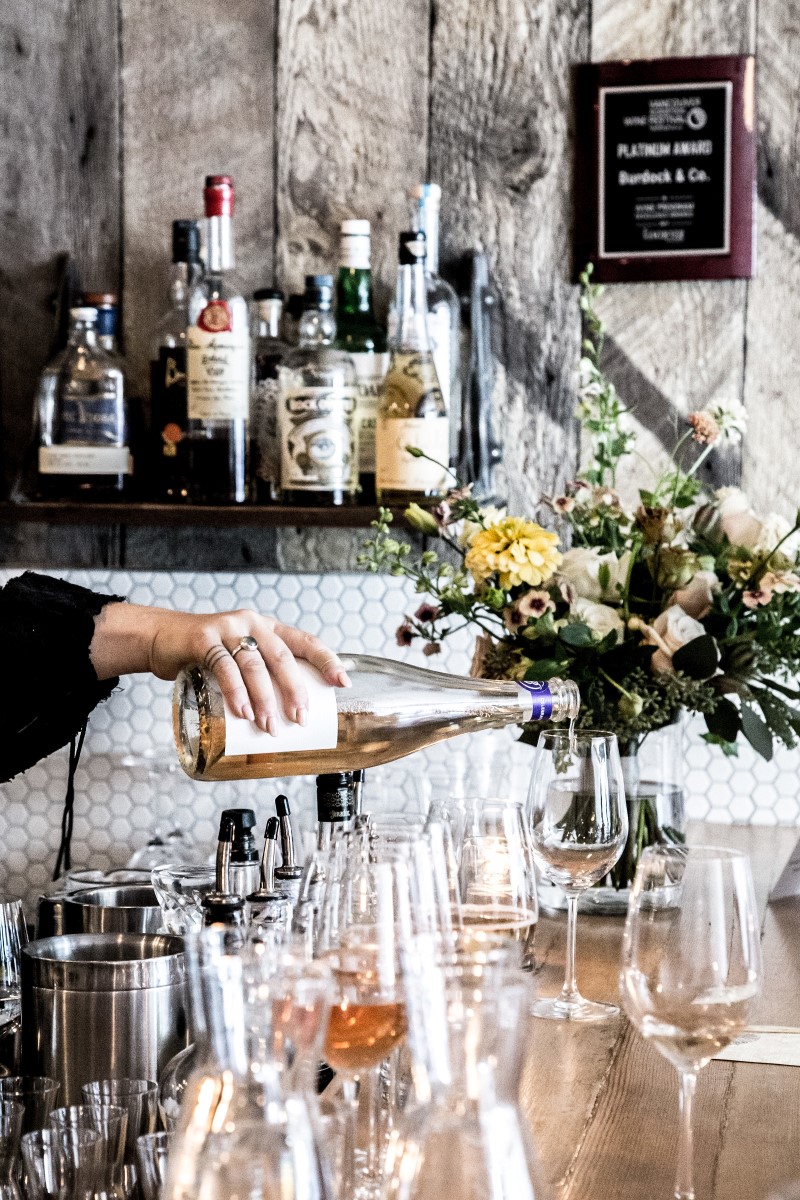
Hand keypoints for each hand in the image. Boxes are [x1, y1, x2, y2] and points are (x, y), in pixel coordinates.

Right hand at [91, 604, 350, 732]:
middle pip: (281, 657)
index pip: (304, 641)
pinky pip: (223, 665)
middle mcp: (252, 623)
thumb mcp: (238, 658)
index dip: (326, 660)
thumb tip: (284, 717)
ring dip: (264, 698)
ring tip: (269, 725)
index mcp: (267, 628)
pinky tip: (242, 711)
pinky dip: (235, 690)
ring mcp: (227, 628)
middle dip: (294, 690)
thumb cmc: (205, 655)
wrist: (160, 639)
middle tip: (300, 718)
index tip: (342, 682)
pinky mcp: (203, 638)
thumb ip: (259, 675)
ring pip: (254, 664)